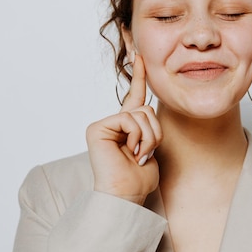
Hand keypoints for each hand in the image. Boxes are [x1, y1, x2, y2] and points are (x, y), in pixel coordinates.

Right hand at [86, 55, 161, 203]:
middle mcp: (112, 123)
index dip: (139, 76)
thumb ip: (149, 126)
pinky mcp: (97, 128)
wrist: (126, 196)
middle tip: (145, 154)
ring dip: (148, 138)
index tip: (140, 55)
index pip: (134, 97)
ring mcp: (103, 125)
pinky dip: (137, 138)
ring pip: (141, 114)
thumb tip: (148, 108)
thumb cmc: (138, 179)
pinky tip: (131, 153)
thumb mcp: (150, 147)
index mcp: (126, 127)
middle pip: (146, 109)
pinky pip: (129, 120)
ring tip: (138, 156)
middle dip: (154, 133)